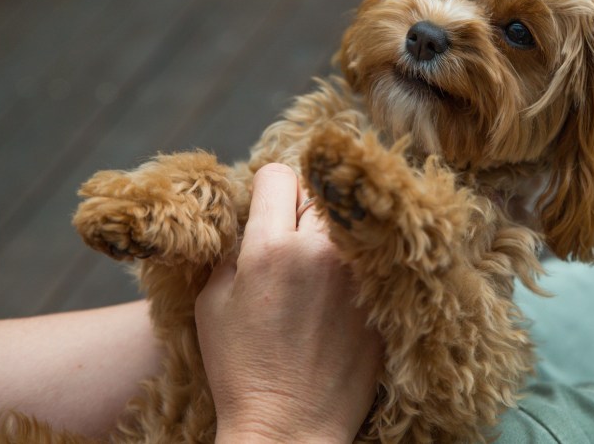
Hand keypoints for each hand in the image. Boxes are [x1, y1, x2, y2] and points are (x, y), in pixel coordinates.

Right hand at [196, 164, 381, 443]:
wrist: (290, 427)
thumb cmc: (241, 369)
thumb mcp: (212, 304)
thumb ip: (234, 249)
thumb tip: (253, 217)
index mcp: (268, 248)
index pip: (278, 174)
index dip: (268, 187)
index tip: (268, 206)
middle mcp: (318, 251)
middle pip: (318, 190)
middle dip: (301, 207)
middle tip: (293, 236)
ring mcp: (356, 273)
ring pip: (349, 219)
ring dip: (333, 230)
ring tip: (320, 261)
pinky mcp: (381, 295)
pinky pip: (372, 253)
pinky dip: (358, 259)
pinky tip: (342, 286)